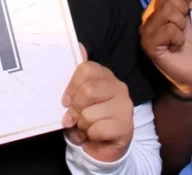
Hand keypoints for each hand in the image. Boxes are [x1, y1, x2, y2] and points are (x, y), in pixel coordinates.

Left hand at [61, 44, 133, 162]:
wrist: (104, 144)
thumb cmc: (89, 116)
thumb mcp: (78, 96)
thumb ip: (76, 75)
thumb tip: (78, 46)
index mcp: (104, 75)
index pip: (85, 69)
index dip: (71, 86)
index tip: (65, 101)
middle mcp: (118, 86)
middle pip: (88, 90)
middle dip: (75, 109)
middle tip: (74, 118)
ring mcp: (125, 105)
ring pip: (90, 114)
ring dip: (82, 125)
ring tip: (86, 127)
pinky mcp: (126, 125)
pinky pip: (98, 129)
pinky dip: (90, 136)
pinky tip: (94, 136)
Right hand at [140, 0, 191, 96]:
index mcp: (163, 2)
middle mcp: (151, 12)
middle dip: (183, 8)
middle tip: (185, 25)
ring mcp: (147, 27)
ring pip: (168, 10)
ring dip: (181, 25)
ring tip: (181, 36)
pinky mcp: (148, 43)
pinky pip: (168, 29)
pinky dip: (177, 38)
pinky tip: (176, 46)